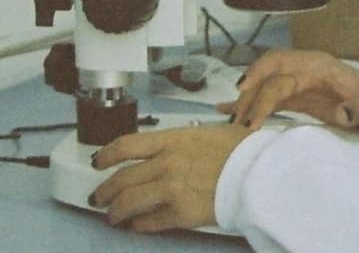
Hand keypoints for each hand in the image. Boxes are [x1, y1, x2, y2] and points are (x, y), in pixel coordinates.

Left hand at [89, 123, 252, 232]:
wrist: (260, 172)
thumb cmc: (244, 151)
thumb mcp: (210, 133)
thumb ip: (186, 143)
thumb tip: (175, 151)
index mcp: (172, 140)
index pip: (125, 146)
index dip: (106, 155)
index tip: (98, 161)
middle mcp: (166, 163)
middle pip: (121, 178)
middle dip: (104, 190)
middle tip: (99, 196)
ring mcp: (170, 189)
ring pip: (128, 202)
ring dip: (115, 211)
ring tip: (112, 216)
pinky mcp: (180, 213)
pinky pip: (149, 222)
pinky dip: (138, 225)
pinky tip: (136, 226)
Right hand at [216, 48, 358, 132]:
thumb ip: (358, 108)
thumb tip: (343, 113)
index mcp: (318, 65)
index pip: (281, 61)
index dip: (260, 73)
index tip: (243, 91)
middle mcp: (302, 70)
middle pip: (267, 75)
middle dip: (248, 94)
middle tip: (236, 121)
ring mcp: (297, 82)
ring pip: (263, 86)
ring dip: (246, 102)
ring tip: (231, 123)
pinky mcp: (295, 97)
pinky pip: (267, 97)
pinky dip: (249, 103)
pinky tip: (226, 111)